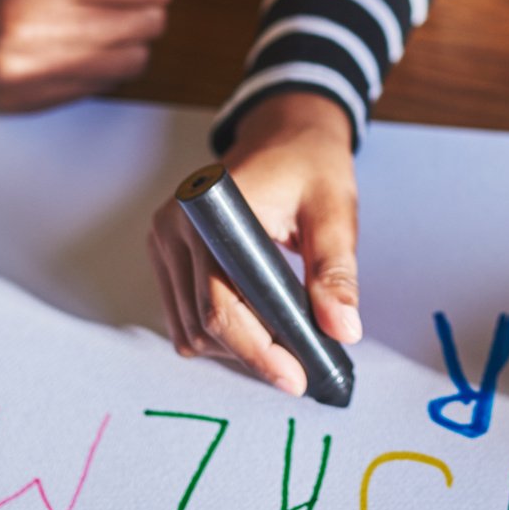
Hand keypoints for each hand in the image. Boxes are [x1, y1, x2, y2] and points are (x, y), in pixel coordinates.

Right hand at [0, 0, 185, 111]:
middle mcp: (27, 22)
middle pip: (147, 23)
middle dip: (145, 0)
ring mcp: (18, 65)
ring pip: (131, 61)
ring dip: (127, 34)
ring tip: (96, 8)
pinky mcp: (15, 95)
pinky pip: (97, 87)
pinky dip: (98, 61)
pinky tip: (72, 34)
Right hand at [146, 91, 361, 392]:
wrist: (286, 134)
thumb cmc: (311, 165)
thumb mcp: (335, 212)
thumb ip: (336, 272)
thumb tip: (343, 330)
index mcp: (214, 210)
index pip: (223, 302)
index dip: (259, 349)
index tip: (296, 376)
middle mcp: (176, 225)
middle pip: (204, 322)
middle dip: (255, 354)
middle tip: (302, 369)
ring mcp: (165, 239)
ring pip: (190, 327)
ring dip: (236, 347)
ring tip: (286, 348)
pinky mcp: (167, 252)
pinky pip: (185, 314)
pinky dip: (221, 333)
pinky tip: (258, 329)